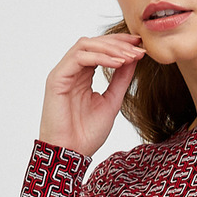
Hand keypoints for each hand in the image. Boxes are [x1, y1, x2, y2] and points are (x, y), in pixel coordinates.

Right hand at [39, 32, 145, 157]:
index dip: (120, 45)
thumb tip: (133, 59)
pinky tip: (117, 64)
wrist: (71, 153)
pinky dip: (100, 58)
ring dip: (110, 48)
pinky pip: (79, 58)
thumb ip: (121, 80)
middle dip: (117, 43)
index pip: (100, 50)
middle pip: (93, 43)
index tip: (140, 46)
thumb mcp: (111, 102)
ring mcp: (63, 73)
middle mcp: (71, 71)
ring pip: (85, 45)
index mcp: (82, 76)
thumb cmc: (87, 134)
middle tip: (138, 47)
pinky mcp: (57, 78)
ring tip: (129, 57)